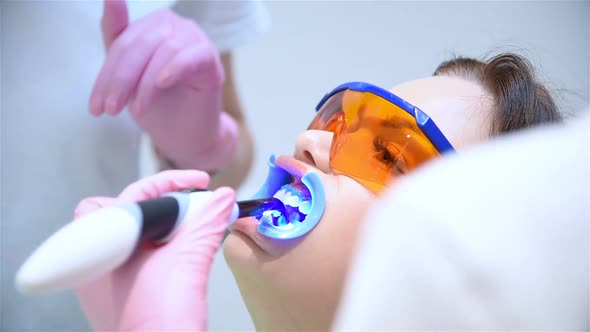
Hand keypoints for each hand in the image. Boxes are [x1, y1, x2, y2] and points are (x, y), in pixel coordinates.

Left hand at [74, 170, 235, 330]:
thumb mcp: (186, 264)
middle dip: (163, 205)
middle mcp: (97, 263)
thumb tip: (223, 199)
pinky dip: (166, 247)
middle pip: (128, 213)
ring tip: (196, 226)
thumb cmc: (158, 323)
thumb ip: (205, 224)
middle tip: (194, 206)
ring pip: (137, 236)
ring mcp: (108, 281)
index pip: (130, 198)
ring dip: (167, 226)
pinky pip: (143, 257)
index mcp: (100, 249)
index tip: (199, 185)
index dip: (167, 184)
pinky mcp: (124, 294)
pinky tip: (187, 250)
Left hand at [89, 0, 237, 170]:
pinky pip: (191, 57)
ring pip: (162, 51)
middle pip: (139, 45)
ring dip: (145, 84)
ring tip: (137, 110)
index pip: (123, 44)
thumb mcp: (128, 75)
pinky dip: (174, 69)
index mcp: (152, 25)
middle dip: (121, 81)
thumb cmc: (158, 104)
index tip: (95, 108)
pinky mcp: (211, 57)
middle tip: (110, 110)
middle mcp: (175, 25)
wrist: (186, 133)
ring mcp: (195, 39)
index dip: (106, 76)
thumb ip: (116, 36)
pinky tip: (162, 84)